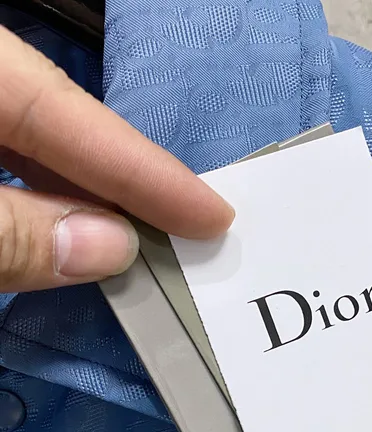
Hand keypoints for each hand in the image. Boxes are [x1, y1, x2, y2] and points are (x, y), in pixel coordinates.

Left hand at [0, 26, 234, 292]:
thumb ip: (9, 233)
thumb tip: (111, 247)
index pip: (61, 106)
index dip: (143, 168)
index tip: (213, 216)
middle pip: (47, 115)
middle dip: (118, 179)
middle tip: (186, 231)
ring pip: (18, 139)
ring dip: (77, 191)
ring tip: (136, 236)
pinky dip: (31, 196)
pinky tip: (63, 223)